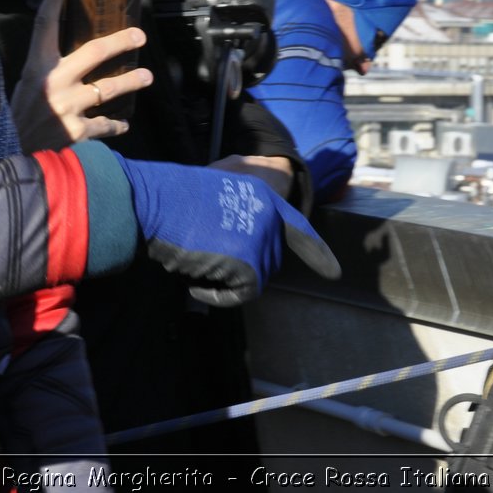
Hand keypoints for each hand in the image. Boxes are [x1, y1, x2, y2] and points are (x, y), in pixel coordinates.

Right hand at [10, 0, 152, 152]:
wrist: (10, 156)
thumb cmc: (16, 117)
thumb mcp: (23, 86)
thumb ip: (43, 71)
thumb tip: (66, 57)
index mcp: (37, 67)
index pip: (45, 24)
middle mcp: (55, 82)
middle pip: (95, 52)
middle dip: (121, 41)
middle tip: (139, 35)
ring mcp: (68, 107)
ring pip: (109, 88)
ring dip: (132, 81)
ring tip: (146, 77)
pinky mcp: (78, 131)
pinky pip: (105, 125)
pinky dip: (116, 125)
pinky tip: (123, 123)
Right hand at [114, 153, 340, 306]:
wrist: (157, 201)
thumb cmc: (170, 199)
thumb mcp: (214, 198)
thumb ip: (237, 218)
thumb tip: (239, 251)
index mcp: (262, 196)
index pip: (297, 229)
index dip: (316, 252)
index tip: (334, 273)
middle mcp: (269, 218)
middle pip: (268, 260)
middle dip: (240, 267)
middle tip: (203, 254)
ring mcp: (262, 241)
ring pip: (253, 279)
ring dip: (223, 279)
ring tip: (194, 260)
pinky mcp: (249, 264)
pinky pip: (238, 294)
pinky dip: (216, 296)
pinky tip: (195, 282)